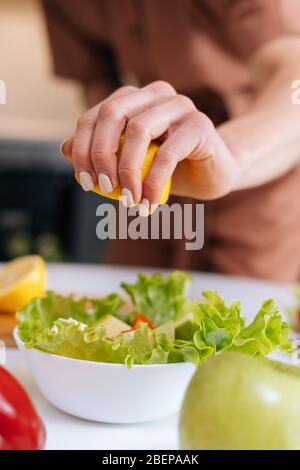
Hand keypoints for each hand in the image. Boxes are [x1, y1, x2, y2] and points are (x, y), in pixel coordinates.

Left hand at [62, 81, 239, 214]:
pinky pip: (167, 154)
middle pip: (112, 114)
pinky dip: (152, 183)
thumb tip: (64, 149)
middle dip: (100, 154)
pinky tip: (148, 204)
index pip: (95, 114)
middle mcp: (155, 94)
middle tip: (103, 188)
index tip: (84, 181)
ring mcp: (179, 105)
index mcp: (135, 98)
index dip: (82, 147)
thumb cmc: (169, 168)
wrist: (213, 174)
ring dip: (126, 171)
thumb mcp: (130, 163)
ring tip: (128, 200)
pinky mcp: (199, 124)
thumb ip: (101, 153)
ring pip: (138, 130)